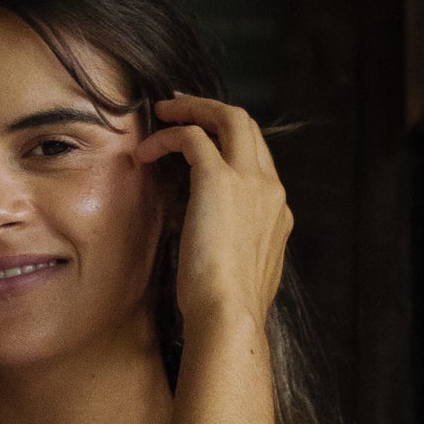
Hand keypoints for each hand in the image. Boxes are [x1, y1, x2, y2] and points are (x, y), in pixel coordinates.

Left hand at [136, 96, 292, 326]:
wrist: (229, 315)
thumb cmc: (226, 307)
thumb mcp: (239, 269)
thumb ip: (235, 245)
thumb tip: (212, 240)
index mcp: (276, 211)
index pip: (257, 159)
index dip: (227, 143)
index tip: (202, 140)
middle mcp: (270, 189)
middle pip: (248, 127)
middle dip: (213, 111)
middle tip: (180, 108)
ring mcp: (251, 181)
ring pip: (229, 118)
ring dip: (194, 109)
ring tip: (163, 111)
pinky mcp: (220, 181)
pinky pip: (194, 137)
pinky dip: (169, 136)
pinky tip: (146, 150)